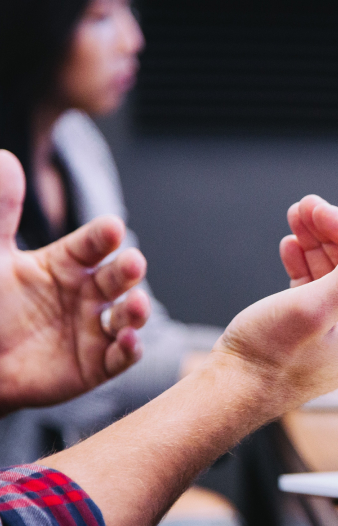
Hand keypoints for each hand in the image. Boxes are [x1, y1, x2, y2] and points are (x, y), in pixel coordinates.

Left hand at [0, 150, 149, 413]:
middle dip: (129, 271)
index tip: (112, 228)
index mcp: (66, 263)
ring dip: (137, 311)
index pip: (92, 245)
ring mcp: (93, 330)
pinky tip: (129, 341)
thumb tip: (6, 160)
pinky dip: (129, 350)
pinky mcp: (95, 365)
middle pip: (117, 278)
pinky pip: (119, 358)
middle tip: (133, 263)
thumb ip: (0, 213)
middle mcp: (86, 294)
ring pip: (126, 317)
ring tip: (136, 305)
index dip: (104, 237)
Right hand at [213, 195, 337, 414]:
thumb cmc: (269, 358)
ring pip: (335, 274)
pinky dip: (305, 266)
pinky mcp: (314, 333)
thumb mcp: (315, 307)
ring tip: (294, 219)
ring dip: (315, 244)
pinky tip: (291, 248)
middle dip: (329, 233)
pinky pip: (317, 290)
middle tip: (303, 207)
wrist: (232, 392)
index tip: (317, 208)